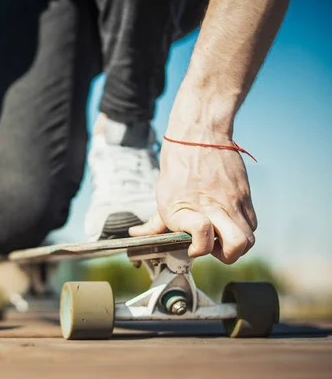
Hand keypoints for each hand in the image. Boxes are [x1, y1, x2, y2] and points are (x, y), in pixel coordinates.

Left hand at [128, 130, 256, 263]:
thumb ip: (155, 223)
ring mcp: (234, 201)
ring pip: (249, 238)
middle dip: (227, 255)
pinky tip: (227, 221)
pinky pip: (252, 222)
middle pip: (238, 245)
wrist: (199, 134)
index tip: (192, 246)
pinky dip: (242, 228)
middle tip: (213, 247)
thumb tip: (137, 235)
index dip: (198, 248)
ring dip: (236, 243)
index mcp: (187, 209)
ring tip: (220, 234)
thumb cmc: (178, 166)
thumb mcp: (162, 196)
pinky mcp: (246, 195)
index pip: (201, 238)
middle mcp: (214, 207)